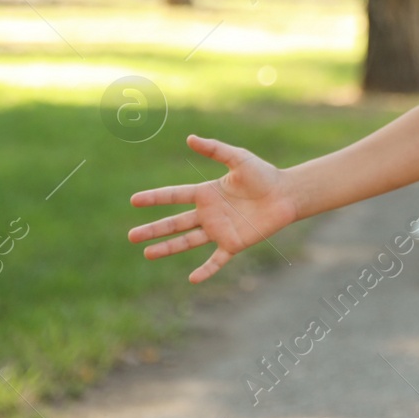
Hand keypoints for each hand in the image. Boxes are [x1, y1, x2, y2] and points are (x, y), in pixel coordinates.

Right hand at [128, 136, 296, 283]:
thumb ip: (215, 150)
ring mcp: (219, 229)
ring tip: (147, 253)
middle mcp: (209, 213)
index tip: (133, 200)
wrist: (286, 193)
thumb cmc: (263, 174)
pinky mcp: (234, 243)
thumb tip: (190, 138)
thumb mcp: (238, 158)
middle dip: (153, 229)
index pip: (174, 196)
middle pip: (175, 222)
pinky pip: (217, 260)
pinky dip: (206, 270)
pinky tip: (193, 279)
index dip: (155, 198)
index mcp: (207, 193)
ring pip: (188, 241)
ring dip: (168, 248)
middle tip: (131, 236)